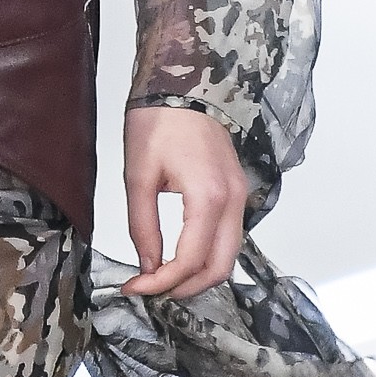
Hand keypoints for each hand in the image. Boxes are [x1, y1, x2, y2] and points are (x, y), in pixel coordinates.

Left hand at [122, 105, 248, 300]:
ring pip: (229, 255)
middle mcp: (233, 201)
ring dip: (198, 275)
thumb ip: (143, 227)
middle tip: (151, 291)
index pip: (190, 260)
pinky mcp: (237, 191)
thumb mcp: (138, 177)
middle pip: (220, 267)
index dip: (161, 283)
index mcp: (209, 197)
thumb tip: (148, 266)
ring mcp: (240, 196)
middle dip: (186, 288)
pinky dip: (208, 255)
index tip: (135, 288)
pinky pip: (229, 237)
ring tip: (162, 277)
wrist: (183, 85)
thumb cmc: (158, 123)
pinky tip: (179, 256)